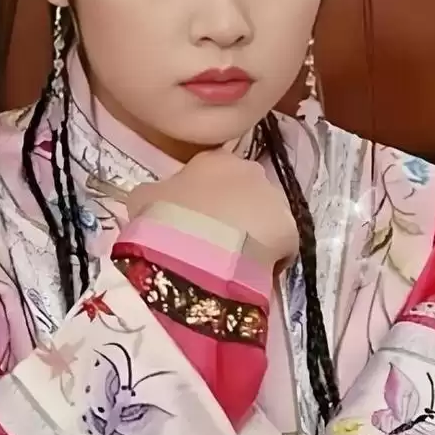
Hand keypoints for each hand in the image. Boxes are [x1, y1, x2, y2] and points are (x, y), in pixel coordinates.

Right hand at [125, 150, 298, 267]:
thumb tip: (155, 198)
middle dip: (235, 214)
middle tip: (215, 242)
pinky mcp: (291, 229)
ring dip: (254, 234)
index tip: (196, 221)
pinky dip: (269, 259)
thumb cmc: (165, 218)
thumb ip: (154, 193)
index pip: (214, 174)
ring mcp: (275, 198)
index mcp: (214, 159)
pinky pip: (281, 246)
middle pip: (245, 192)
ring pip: (266, 218)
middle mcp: (250, 170)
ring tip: (232, 262)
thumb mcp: (144, 199)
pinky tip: (249, 274)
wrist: (194, 251)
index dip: (206, 199)